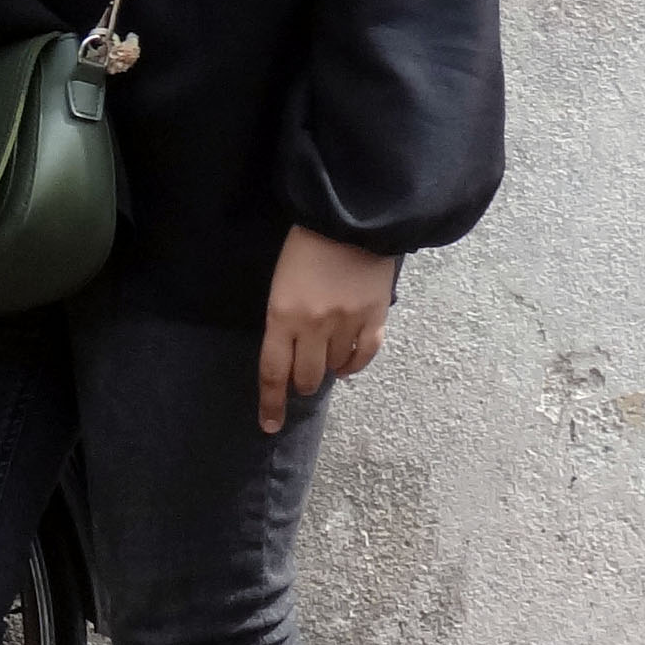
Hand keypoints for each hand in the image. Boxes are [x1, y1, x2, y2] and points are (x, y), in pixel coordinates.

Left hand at [259, 225, 397, 434]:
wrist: (350, 219)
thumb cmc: (305, 245)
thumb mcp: (281, 282)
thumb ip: (284, 318)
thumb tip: (291, 350)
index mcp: (281, 316)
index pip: (273, 371)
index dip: (271, 402)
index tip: (270, 425)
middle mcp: (313, 326)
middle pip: (305, 376)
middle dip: (301, 384)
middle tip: (302, 380)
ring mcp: (347, 323)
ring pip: (335, 367)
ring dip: (328, 369)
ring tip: (325, 358)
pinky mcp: (375, 317)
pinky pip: (365, 355)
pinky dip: (355, 364)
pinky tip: (348, 364)